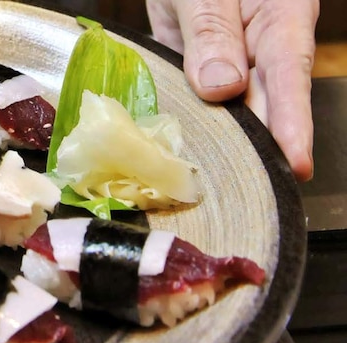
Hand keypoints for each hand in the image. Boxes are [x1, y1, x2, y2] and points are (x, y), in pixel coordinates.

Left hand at [146, 0, 318, 180]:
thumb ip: (212, 30)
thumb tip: (223, 87)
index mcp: (279, 17)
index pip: (289, 76)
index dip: (292, 123)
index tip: (295, 162)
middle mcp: (260, 45)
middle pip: (265, 103)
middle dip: (262, 147)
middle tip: (254, 188)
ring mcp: (230, 61)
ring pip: (231, 110)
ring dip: (224, 143)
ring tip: (219, 183)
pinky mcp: (201, 69)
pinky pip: (199, 103)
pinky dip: (192, 127)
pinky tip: (183, 155)